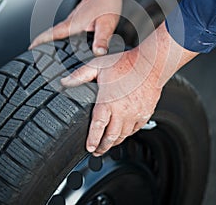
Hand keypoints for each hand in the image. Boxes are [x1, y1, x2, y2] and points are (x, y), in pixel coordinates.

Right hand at [29, 0, 122, 54]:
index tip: (30, 50)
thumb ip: (102, 40)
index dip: (39, 43)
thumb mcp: (106, 24)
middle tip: (37, 54)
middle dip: (42, 43)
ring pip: (59, 30)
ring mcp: (74, 16)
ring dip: (51, 39)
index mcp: (73, 24)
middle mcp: (71, 20)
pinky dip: (62, 34)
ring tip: (49, 50)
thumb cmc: (107, 0)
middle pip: (51, 33)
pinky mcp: (80, 15)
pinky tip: (68, 39)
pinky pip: (66, 27)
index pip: (50, 34)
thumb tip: (98, 53)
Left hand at [61, 22, 197, 155]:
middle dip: (102, 146)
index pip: (97, 127)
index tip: (89, 148)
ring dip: (114, 142)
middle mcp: (122, 112)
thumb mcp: (98, 65)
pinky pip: (135, 129)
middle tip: (97, 151)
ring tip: (108, 144)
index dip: (92, 140)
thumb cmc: (125, 63)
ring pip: (123, 135)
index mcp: (108, 102)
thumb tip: (64, 81)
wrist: (151, 64)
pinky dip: (128, 134)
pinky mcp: (145, 113)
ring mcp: (135, 114)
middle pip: (111, 137)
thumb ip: (80, 75)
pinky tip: (123, 132)